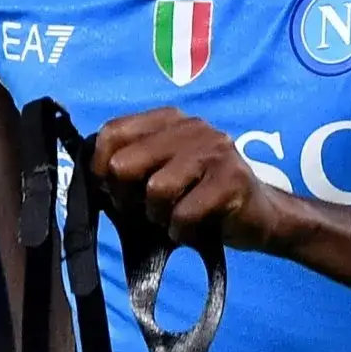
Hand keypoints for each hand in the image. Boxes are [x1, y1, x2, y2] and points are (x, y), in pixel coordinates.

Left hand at [91, 106, 285, 250]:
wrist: (260, 216)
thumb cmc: (199, 197)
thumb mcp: (161, 174)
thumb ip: (129, 169)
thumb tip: (90, 180)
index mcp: (169, 120)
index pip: (112, 132)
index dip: (101, 168)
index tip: (115, 190)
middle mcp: (192, 127)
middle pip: (126, 164)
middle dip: (128, 198)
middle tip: (147, 210)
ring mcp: (215, 151)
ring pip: (156, 190)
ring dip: (159, 216)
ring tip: (175, 217)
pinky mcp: (232, 181)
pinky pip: (184, 214)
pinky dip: (182, 231)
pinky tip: (195, 229)